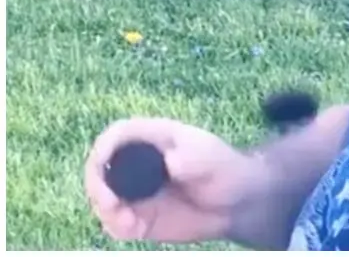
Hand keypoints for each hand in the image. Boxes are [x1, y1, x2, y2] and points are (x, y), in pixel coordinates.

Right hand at [85, 115, 258, 243]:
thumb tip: (170, 162)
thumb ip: (190, 158)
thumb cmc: (224, 168)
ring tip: (128, 222)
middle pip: (101, 168)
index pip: (117, 135)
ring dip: (105, 210)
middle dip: (97, 185)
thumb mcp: (210, 157)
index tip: (101, 165)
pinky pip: (116, 222)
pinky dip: (116, 226)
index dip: (103, 148)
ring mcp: (138, 191)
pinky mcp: (141, 216)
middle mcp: (139, 163)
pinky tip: (132, 228)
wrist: (235, 202)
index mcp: (152, 138)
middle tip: (110, 204)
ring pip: (104, 198)